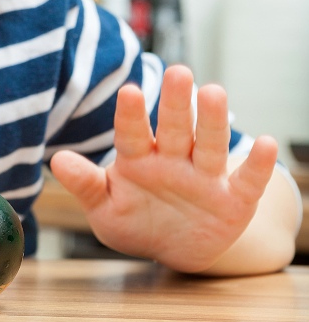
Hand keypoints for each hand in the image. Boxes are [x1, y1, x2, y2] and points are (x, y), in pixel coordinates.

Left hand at [50, 64, 278, 272]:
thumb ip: (85, 185)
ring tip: (214, 92)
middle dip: (175, 103)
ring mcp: (204, 177)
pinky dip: (255, 165)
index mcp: (138, 159)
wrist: (172, 249)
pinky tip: (264, 142)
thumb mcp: (104, 208)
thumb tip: (56, 160)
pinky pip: (246, 181)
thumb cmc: (133, 220)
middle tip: (178, 72)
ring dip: (211, 121)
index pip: (132, 134)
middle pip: (174, 129)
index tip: (127, 91)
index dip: (130, 115)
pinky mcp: (233, 200)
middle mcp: (173, 160)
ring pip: (208, 146)